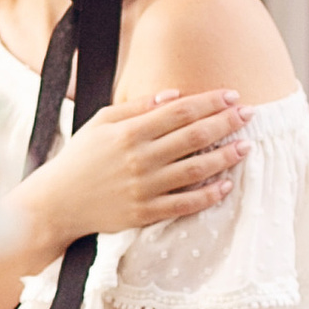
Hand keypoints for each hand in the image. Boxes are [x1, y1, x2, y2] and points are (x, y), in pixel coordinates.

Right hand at [22, 88, 245, 254]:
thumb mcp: (101, 122)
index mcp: (129, 132)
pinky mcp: (145, 213)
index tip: (233, 95)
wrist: (57, 203)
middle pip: (193, 136)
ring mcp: (144, 188)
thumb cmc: (80, 158)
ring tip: (246, 146)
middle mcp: (140, 158)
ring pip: (195, 169)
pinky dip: (208, 195)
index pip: (180, 111)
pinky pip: (184, 204)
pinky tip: (226, 185)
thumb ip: (137, 106)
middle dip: (226, 122)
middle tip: (251, 114)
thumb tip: (175, 94)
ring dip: (225, 157)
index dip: (210, 102)